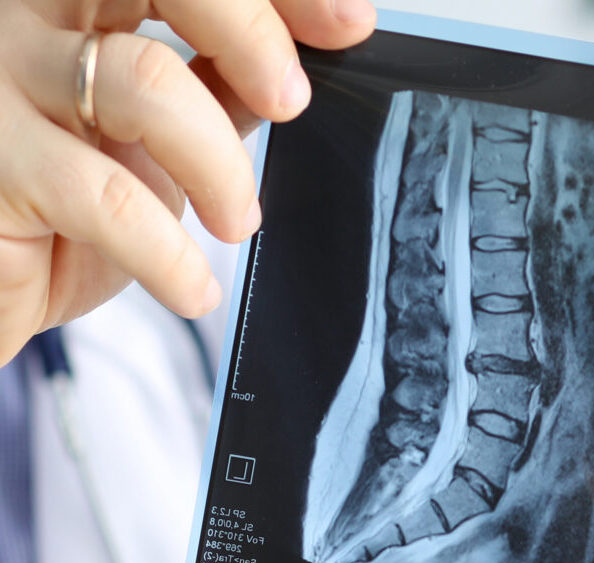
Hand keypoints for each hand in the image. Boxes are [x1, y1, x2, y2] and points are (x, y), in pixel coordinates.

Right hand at [0, 0, 375, 364]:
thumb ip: (212, 96)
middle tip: (291, 104)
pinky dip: (172, 256)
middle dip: (253, 35)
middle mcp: (30, 15)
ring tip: (237, 223)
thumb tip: (292, 75)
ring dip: (222, 170)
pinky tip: (193, 289)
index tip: (349, 24)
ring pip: (147, 83)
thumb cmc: (68, 214)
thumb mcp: (154, 146)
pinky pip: (109, 198)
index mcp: (80, 1)